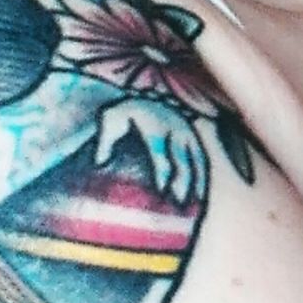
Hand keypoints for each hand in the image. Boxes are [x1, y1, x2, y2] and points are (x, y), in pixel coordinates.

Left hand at [93, 94, 208, 205]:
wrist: (147, 98)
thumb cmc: (125, 114)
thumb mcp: (111, 118)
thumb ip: (105, 139)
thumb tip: (100, 161)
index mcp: (155, 125)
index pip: (160, 151)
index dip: (162, 170)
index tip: (162, 190)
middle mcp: (175, 128)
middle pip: (181, 157)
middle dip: (182, 180)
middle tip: (179, 202)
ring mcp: (188, 132)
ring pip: (196, 159)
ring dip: (197, 181)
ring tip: (194, 204)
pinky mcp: (194, 138)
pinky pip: (201, 159)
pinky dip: (202, 178)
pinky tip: (200, 197)